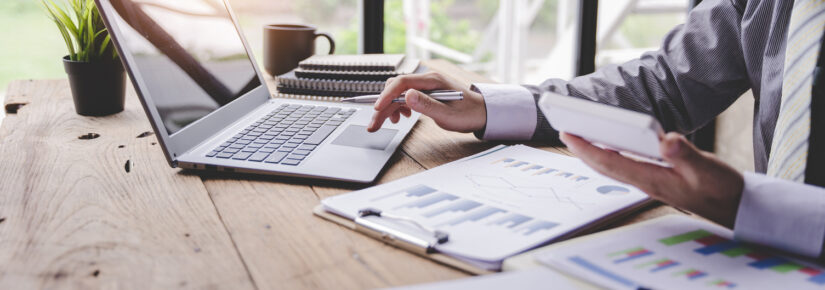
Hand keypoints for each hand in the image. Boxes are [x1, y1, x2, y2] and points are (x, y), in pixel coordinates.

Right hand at [367, 72, 486, 132]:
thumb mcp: (447, 114)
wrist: (481, 112)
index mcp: (432, 80)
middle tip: (374, 125)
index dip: (387, 95)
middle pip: (396, 89)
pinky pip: (405, 96)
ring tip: (388, 123)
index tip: (377, 109)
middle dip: (383, 107)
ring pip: (398, 93)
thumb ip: (427, 105)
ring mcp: (425, 85)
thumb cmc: (468, 113)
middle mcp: (426, 79)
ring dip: (388, 108)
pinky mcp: (424, 92)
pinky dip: (397, 106)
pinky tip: (400, 116)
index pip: (402, 82)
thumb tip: (407, 96)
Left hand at [560, 132, 744, 226]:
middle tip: (564, 131)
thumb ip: (685, 155)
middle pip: (605, 165)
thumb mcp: (707, 169)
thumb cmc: (722, 190)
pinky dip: (612, 155)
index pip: (610, 161)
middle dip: (583, 150)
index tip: (568, 133)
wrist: (736, 208)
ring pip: (614, 167)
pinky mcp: (658, 181)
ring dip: (595, 153)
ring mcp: (651, 183)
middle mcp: (646, 182)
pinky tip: (611, 147)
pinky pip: (626, 167)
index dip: (586, 148)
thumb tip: (665, 140)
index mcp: (652, 179)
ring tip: (580, 137)